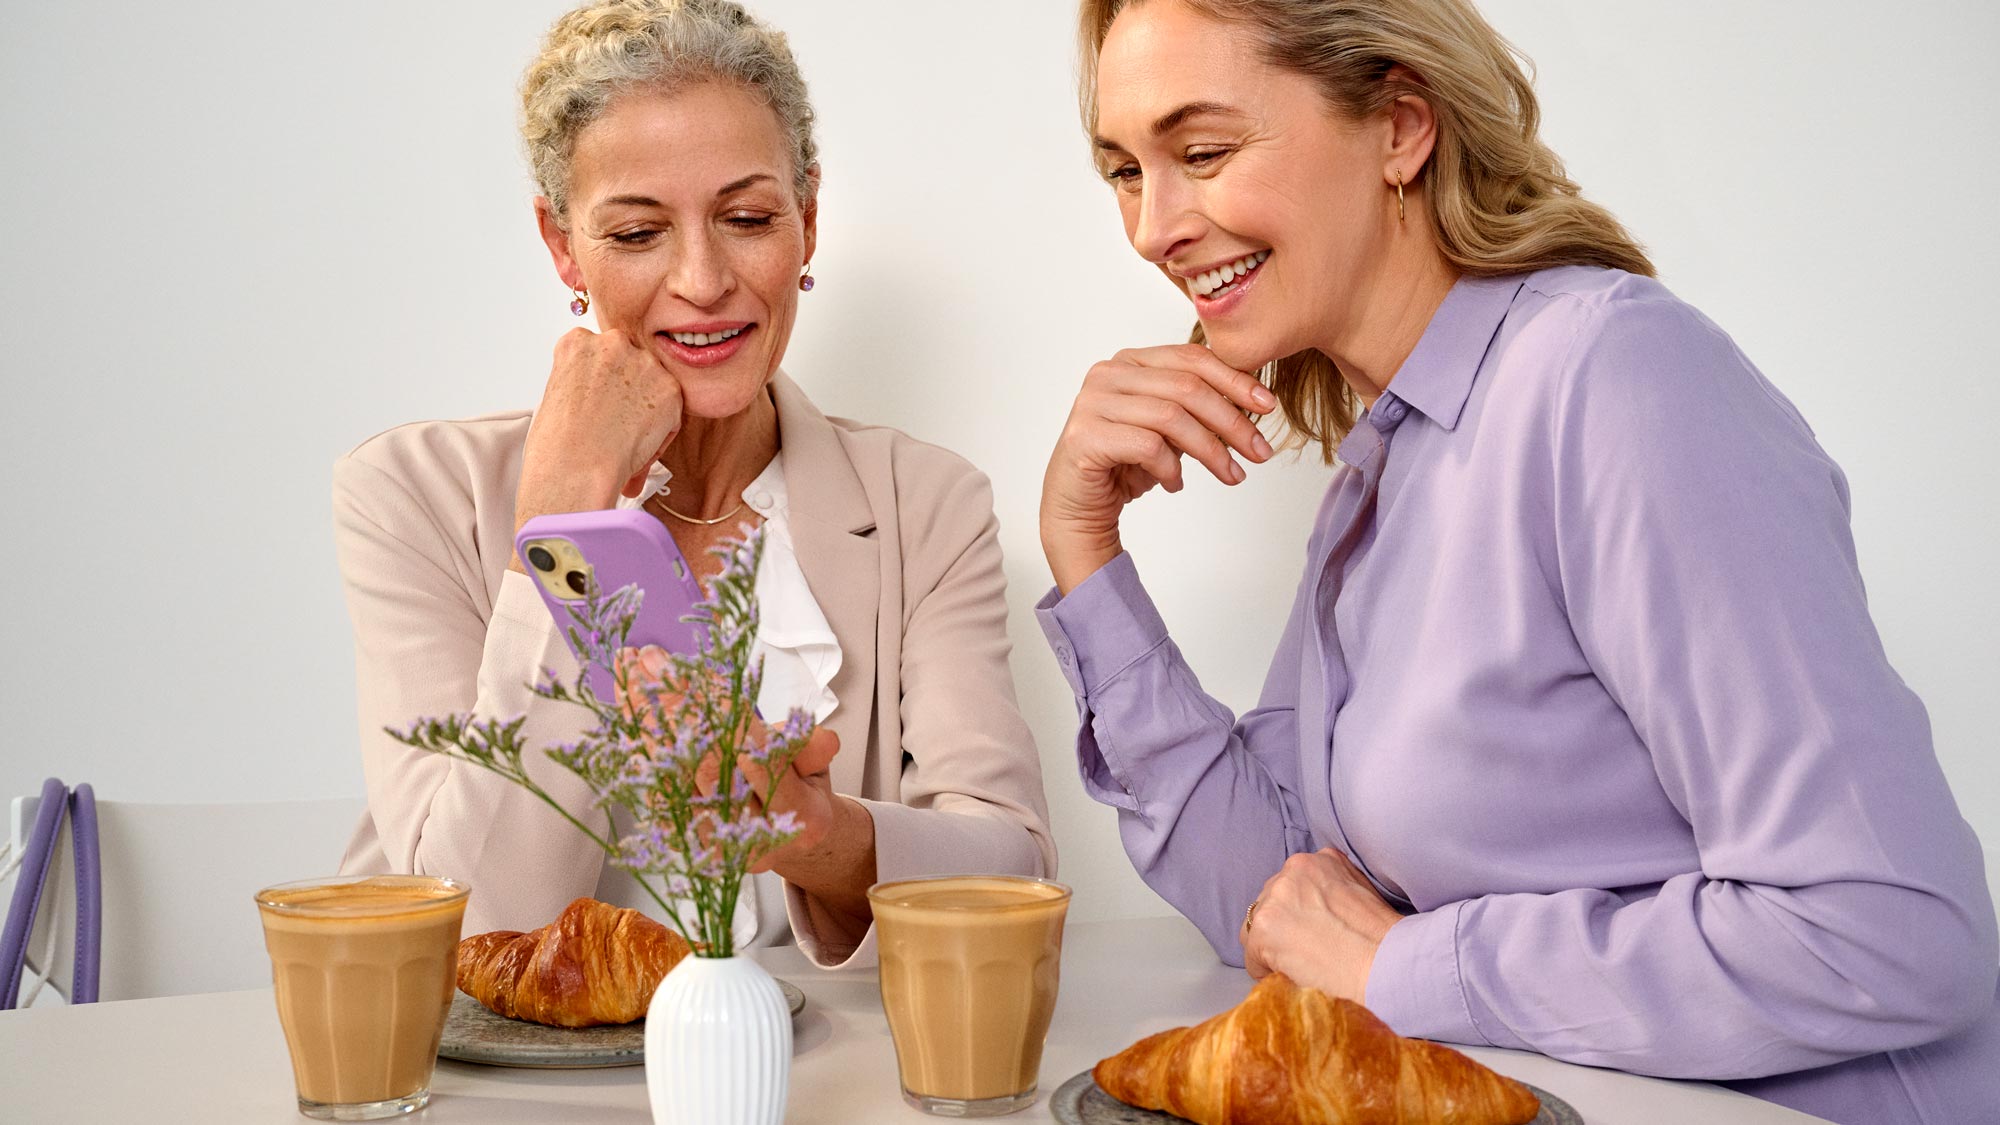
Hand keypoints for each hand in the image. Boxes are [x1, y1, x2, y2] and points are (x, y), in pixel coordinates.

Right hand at [512, 328, 684, 567]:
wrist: (576, 466)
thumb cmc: (558, 443)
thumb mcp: (558, 395)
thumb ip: (586, 382)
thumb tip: (605, 395)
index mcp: (578, 343)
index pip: (601, 353)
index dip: (603, 384)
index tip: (599, 403)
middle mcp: (613, 343)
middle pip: (631, 364)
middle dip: (628, 390)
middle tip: (615, 424)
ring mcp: (644, 363)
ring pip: (654, 385)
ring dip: (647, 409)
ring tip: (624, 438)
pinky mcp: (669, 389)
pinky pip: (672, 411)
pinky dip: (662, 430)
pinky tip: (638, 444)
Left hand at [617, 647, 841, 871]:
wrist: (783, 840)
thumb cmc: (800, 790)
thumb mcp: (817, 766)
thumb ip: (811, 749)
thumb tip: (823, 740)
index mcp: (798, 816)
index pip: (758, 756)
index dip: (726, 712)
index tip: (698, 672)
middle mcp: (751, 838)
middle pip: (705, 764)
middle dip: (676, 705)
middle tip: (650, 659)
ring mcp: (713, 843)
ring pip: (670, 773)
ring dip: (645, 717)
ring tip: (629, 671)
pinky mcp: (682, 840)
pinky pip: (653, 784)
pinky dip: (636, 743)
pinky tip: (626, 706)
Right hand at [1040, 343, 1275, 592]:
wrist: (1077, 507)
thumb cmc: (1124, 465)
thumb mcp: (1170, 430)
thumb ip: (1198, 408)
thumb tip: (1255, 401)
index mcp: (1131, 362)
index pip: (1192, 359)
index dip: (1235, 380)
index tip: (1268, 406)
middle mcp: (1108, 374)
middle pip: (1187, 387)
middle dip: (1232, 421)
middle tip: (1259, 452)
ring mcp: (1093, 403)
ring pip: (1172, 418)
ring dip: (1211, 451)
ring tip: (1231, 476)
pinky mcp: (1084, 436)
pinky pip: (1147, 446)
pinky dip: (1171, 468)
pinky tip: (1174, 484)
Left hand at [1240, 848, 1403, 1003]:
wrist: (1386, 964)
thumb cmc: (1383, 939)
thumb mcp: (1362, 890)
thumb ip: (1334, 886)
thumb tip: (1316, 906)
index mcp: (1319, 860)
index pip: (1292, 886)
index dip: (1300, 915)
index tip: (1313, 933)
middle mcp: (1293, 871)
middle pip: (1271, 903)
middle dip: (1284, 928)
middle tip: (1307, 953)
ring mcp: (1276, 898)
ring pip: (1259, 927)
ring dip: (1274, 948)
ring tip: (1301, 967)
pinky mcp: (1263, 928)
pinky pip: (1252, 956)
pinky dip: (1267, 971)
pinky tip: (1292, 976)